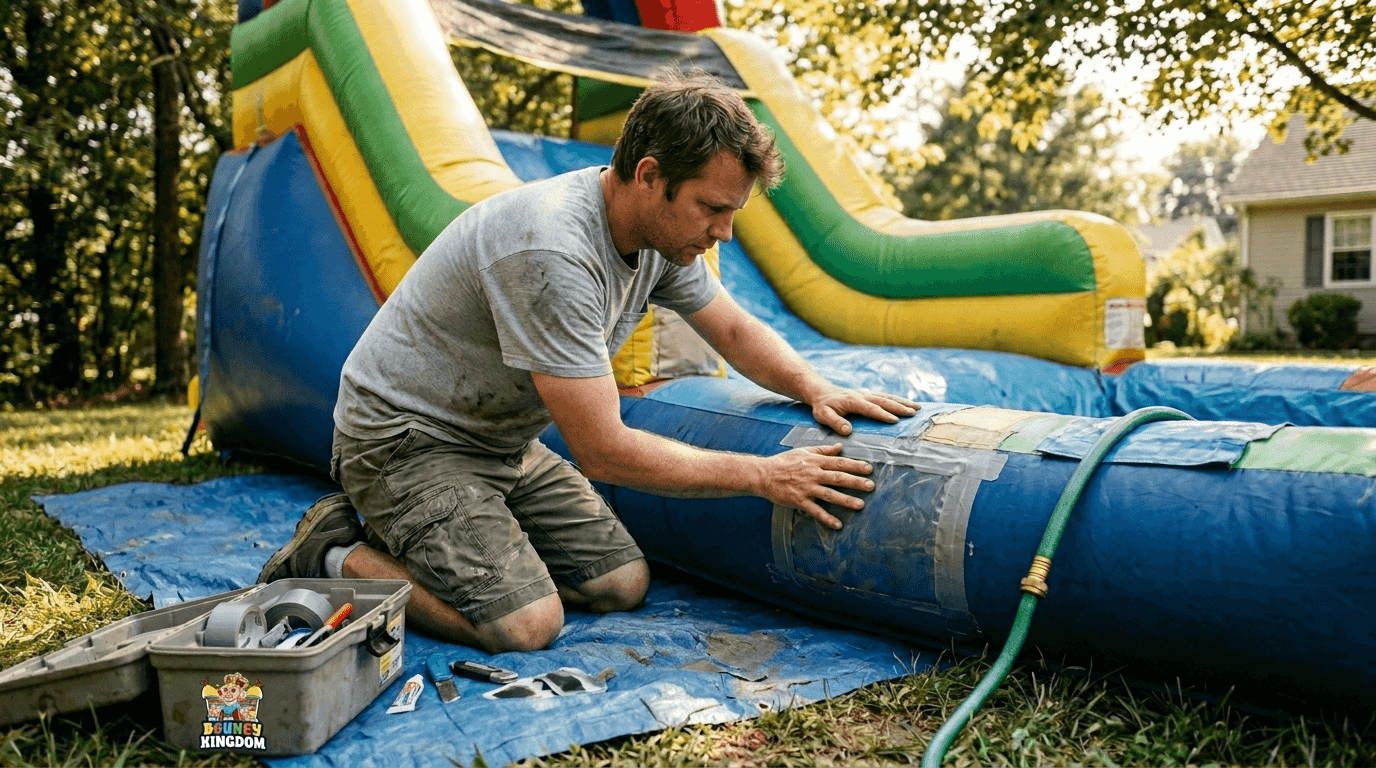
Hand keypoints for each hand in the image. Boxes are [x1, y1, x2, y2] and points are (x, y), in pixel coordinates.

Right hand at [757, 443, 873, 529]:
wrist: (763, 474)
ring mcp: (806, 488)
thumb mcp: (803, 451)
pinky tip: (837, 525)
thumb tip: (840, 446)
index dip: (855, 465)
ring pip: (830, 494)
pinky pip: (815, 510)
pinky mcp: (799, 500)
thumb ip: (823, 450)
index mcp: (815, 461)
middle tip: (871, 486)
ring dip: (846, 500)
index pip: (839, 462)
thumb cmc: (784, 461)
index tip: (869, 469)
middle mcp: (813, 474)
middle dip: (855, 482)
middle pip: (838, 478)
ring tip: (860, 505)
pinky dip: (826, 518)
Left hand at [811, 386, 919, 435]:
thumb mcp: (823, 415)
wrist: (820, 391)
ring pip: (887, 397)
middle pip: (884, 400)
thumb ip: (835, 422)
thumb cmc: (822, 406)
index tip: (895, 420)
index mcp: (852, 401)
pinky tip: (907, 404)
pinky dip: (897, 399)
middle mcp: (862, 395)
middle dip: (899, 406)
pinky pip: (885, 396)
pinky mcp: (868, 394)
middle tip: (914, 413)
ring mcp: (866, 393)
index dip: (882, 414)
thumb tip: (848, 431)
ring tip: (917, 407)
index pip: (870, 408)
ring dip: (902, 402)